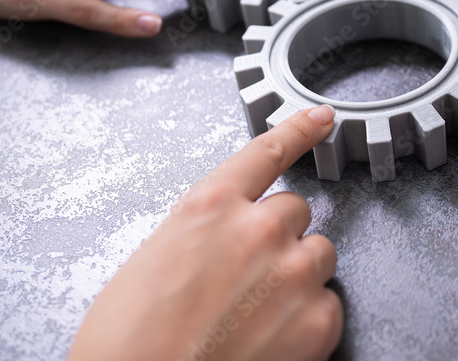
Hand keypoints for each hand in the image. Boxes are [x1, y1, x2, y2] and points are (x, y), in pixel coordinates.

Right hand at [69, 105, 342, 360]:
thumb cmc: (128, 345)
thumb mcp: (153, 261)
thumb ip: (202, 233)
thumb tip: (225, 242)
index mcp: (209, 208)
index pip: (267, 151)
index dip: (298, 130)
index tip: (321, 118)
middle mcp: (258, 229)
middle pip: (295, 212)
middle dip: (278, 238)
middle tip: (247, 280)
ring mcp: (293, 271)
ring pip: (317, 254)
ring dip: (297, 275)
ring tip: (256, 315)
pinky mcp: (318, 318)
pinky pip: (329, 304)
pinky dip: (309, 321)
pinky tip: (271, 342)